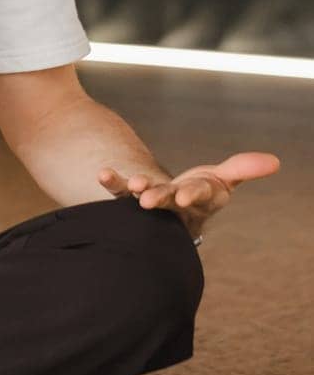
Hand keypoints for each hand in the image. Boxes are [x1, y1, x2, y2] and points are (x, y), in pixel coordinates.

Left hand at [98, 151, 280, 239]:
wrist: (175, 213)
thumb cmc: (202, 193)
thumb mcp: (223, 180)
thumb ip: (243, 169)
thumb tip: (274, 161)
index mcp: (198, 200)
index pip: (198, 197)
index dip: (192, 195)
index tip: (186, 195)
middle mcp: (174, 204)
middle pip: (168, 201)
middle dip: (160, 198)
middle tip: (146, 199)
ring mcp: (152, 200)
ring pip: (142, 197)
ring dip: (133, 190)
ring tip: (129, 184)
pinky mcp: (131, 195)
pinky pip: (119, 191)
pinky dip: (111, 182)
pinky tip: (101, 173)